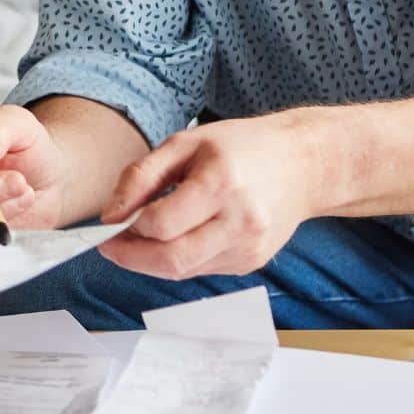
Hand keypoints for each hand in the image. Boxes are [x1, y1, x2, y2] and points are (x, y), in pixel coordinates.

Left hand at [96, 112, 319, 279]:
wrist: (302, 164)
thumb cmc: (242, 147)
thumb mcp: (185, 143)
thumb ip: (141, 176)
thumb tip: (110, 214)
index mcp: (221, 183)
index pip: (161, 224)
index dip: (127, 228)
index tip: (110, 222)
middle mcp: (240, 221)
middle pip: (171, 260)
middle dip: (131, 257)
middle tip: (111, 245)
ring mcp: (248, 247)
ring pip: (184, 270)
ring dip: (151, 261)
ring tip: (140, 237)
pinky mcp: (251, 262)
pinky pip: (201, 270)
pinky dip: (178, 258)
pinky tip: (176, 238)